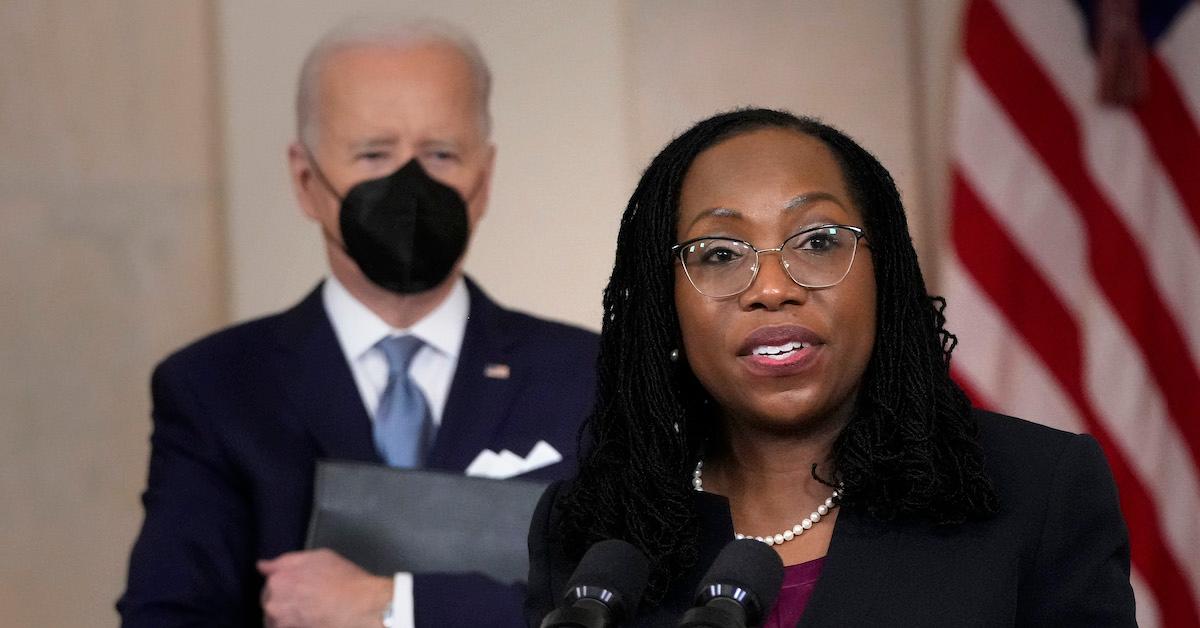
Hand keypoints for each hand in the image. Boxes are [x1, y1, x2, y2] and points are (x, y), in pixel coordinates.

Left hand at [258, 548, 392, 627]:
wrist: (361, 608)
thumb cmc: (345, 580)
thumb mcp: (319, 557)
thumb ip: (286, 561)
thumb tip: (262, 566)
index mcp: (278, 579)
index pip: (270, 582)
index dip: (286, 584)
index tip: (298, 588)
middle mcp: (273, 603)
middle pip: (271, 603)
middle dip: (285, 602)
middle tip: (308, 602)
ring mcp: (280, 623)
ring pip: (277, 621)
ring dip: (288, 618)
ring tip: (312, 615)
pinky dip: (296, 625)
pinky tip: (313, 622)